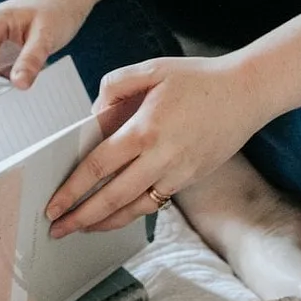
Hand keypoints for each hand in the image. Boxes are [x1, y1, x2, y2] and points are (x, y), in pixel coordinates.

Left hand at [45, 54, 261, 235]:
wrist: (246, 93)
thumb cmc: (198, 78)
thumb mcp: (152, 69)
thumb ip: (116, 85)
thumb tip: (95, 114)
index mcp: (145, 129)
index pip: (98, 167)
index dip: (72, 190)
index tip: (53, 205)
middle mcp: (161, 157)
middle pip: (112, 197)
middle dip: (81, 218)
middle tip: (57, 230)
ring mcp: (178, 173)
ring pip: (134, 209)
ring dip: (105, 222)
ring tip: (82, 229)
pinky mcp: (190, 178)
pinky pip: (155, 202)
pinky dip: (132, 212)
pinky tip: (117, 213)